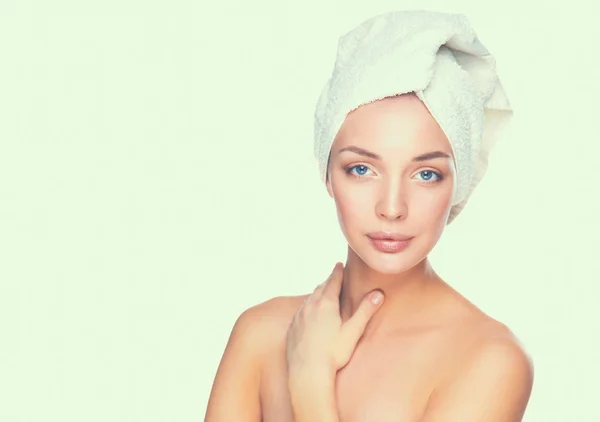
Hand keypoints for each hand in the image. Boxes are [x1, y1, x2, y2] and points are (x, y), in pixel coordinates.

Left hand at [285, 262, 384, 377]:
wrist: (307, 372)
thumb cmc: (333, 354)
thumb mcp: (352, 331)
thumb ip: (365, 311)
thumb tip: (378, 293)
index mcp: (326, 304)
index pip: (332, 281)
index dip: (337, 272)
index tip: (339, 264)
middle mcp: (309, 306)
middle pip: (320, 288)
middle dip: (328, 281)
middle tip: (333, 276)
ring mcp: (298, 316)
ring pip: (309, 298)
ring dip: (317, 293)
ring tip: (323, 292)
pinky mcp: (292, 327)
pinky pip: (300, 311)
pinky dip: (307, 306)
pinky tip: (309, 312)